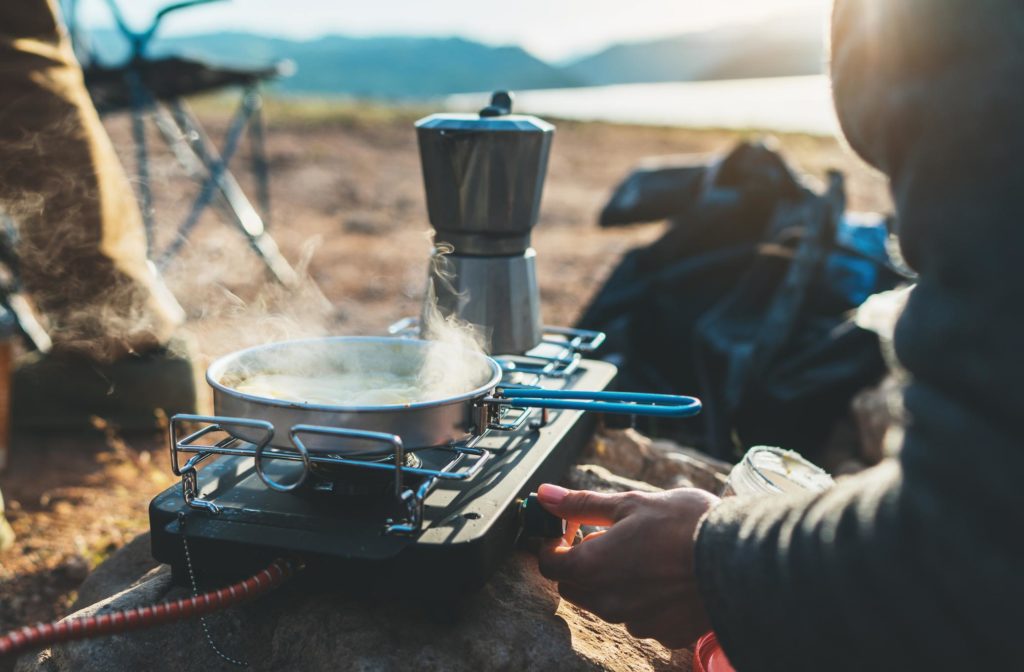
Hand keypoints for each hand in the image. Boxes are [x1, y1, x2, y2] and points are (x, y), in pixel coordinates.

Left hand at [536, 484, 719, 648]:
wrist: (740, 558)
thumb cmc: (684, 525)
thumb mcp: (629, 504)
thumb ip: (582, 504)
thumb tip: (545, 496)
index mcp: (591, 567)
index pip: (549, 563)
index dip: (554, 542)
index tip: (573, 527)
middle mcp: (607, 603)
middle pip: (574, 586)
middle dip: (581, 563)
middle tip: (608, 537)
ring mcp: (637, 622)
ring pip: (607, 603)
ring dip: (613, 582)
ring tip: (644, 555)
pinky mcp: (665, 633)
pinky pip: (641, 617)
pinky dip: (644, 600)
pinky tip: (666, 578)